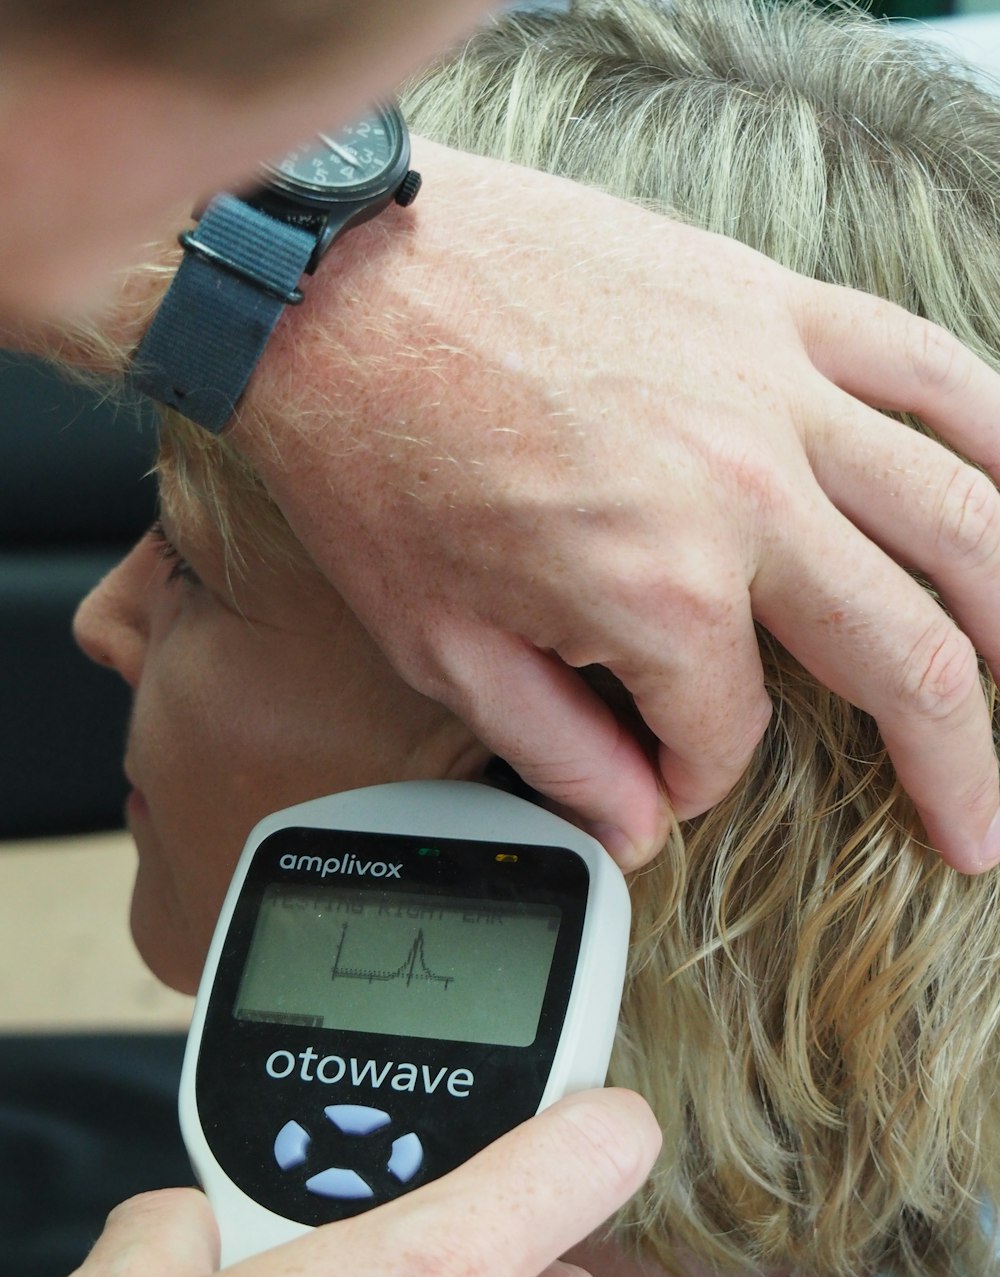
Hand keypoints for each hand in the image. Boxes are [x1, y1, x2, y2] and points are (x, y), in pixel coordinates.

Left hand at [240, 138, 999, 873]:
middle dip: (952, 766)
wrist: (336, 283)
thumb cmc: (374, 457)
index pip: (728, 735)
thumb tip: (638, 828)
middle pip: (908, 658)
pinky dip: (997, 431)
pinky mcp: (773, 305)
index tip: (670, 774)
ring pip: (963, 514)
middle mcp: (747, 494)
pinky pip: (931, 366)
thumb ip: (559, 751)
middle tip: (978, 832)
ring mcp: (775, 387)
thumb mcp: (440, 645)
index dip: (701, 778)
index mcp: (659, 593)